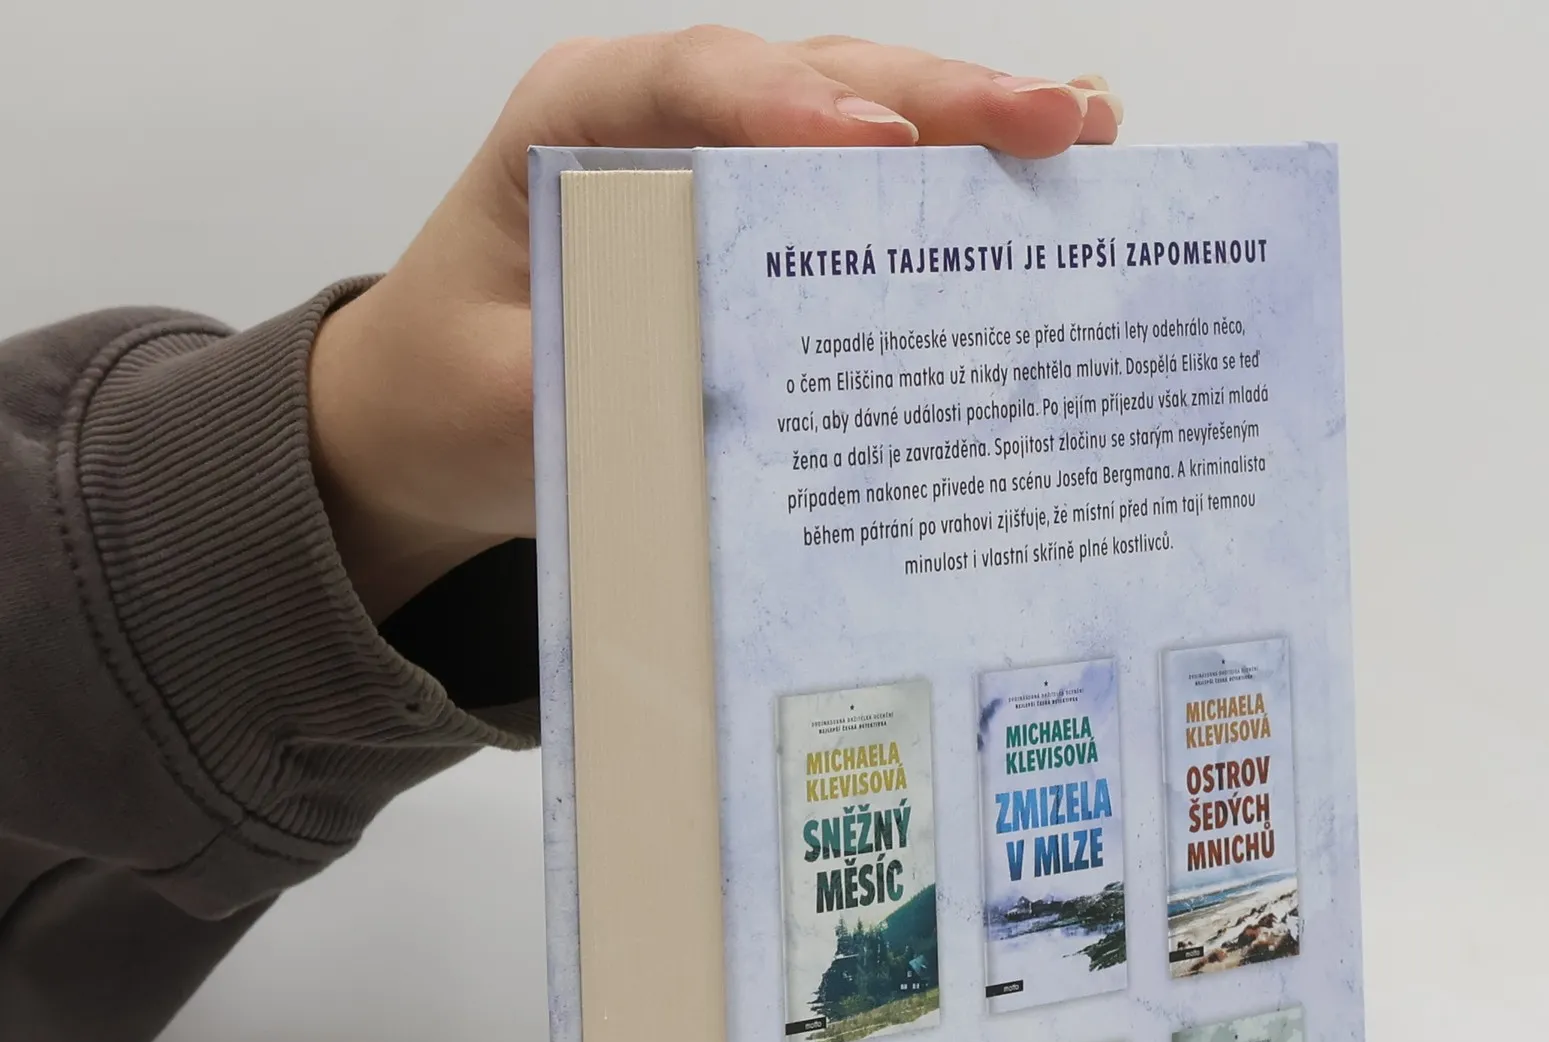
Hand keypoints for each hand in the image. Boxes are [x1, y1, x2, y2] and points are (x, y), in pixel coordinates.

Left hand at [307, 30, 1120, 621]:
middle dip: (936, 101)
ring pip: (858, 116)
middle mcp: (659, 122)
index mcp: (574, 128)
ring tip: (1086, 130)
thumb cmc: (452, 393)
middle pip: (811, 82)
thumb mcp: (504, 402)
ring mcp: (720, 163)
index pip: (689, 86)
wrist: (427, 417)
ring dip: (972, 128)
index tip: (877, 144)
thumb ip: (598, 385)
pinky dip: (948, 185)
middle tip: (1050, 121)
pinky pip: (861, 191)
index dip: (788, 104)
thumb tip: (718, 401)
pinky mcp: (759, 224)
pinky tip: (1042, 172)